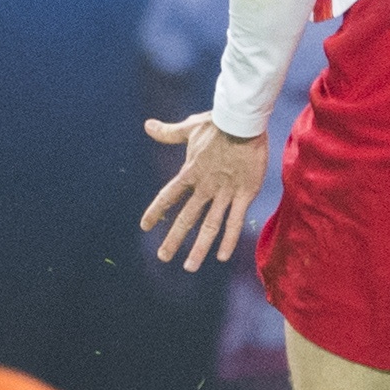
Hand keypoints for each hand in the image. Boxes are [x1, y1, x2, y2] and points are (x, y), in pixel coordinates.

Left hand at [140, 113, 268, 271]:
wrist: (243, 123)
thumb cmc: (218, 124)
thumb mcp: (190, 128)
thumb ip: (168, 132)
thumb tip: (147, 125)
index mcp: (190, 172)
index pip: (168, 196)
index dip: (156, 211)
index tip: (144, 226)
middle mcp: (204, 187)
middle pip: (186, 217)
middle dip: (173, 238)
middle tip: (163, 257)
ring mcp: (225, 192)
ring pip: (209, 225)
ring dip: (199, 247)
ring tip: (190, 266)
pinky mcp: (245, 194)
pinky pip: (235, 221)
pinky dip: (228, 239)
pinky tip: (221, 256)